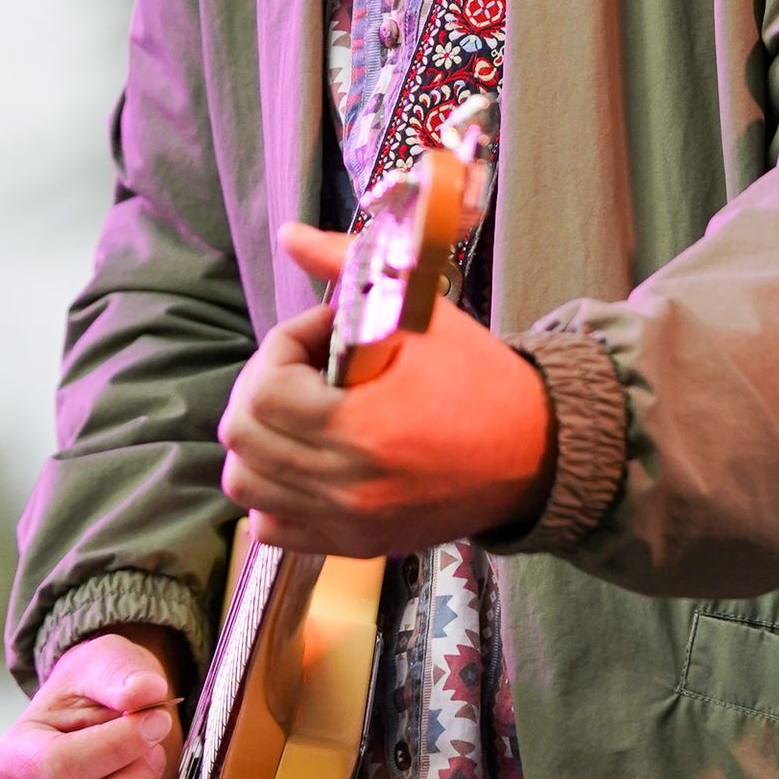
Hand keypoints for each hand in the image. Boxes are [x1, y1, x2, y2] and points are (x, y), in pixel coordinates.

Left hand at [217, 221, 555, 556]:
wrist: (535, 451)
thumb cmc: (480, 379)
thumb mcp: (420, 311)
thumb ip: (347, 267)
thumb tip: (290, 235)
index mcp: (363, 428)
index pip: (265, 390)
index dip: (284, 347)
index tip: (324, 332)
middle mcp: (348, 486)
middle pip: (243, 438)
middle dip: (263, 387)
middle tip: (307, 366)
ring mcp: (348, 523)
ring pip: (246, 485)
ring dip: (260, 439)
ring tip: (302, 410)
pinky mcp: (355, 544)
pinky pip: (273, 526)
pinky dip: (273, 490)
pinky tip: (305, 457)